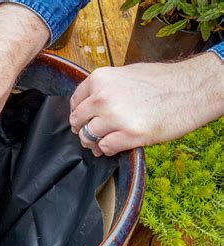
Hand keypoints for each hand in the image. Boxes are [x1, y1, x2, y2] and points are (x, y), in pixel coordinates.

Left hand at [69, 52, 223, 156]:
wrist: (191, 89)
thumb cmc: (161, 81)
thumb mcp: (125, 74)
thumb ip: (104, 89)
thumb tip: (88, 107)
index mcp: (100, 79)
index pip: (75, 102)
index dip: (78, 114)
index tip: (83, 120)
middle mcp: (102, 97)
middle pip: (78, 121)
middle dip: (82, 130)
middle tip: (90, 136)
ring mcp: (115, 116)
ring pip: (88, 136)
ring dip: (93, 143)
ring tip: (101, 144)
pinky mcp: (130, 134)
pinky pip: (105, 147)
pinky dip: (107, 149)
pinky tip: (115, 146)